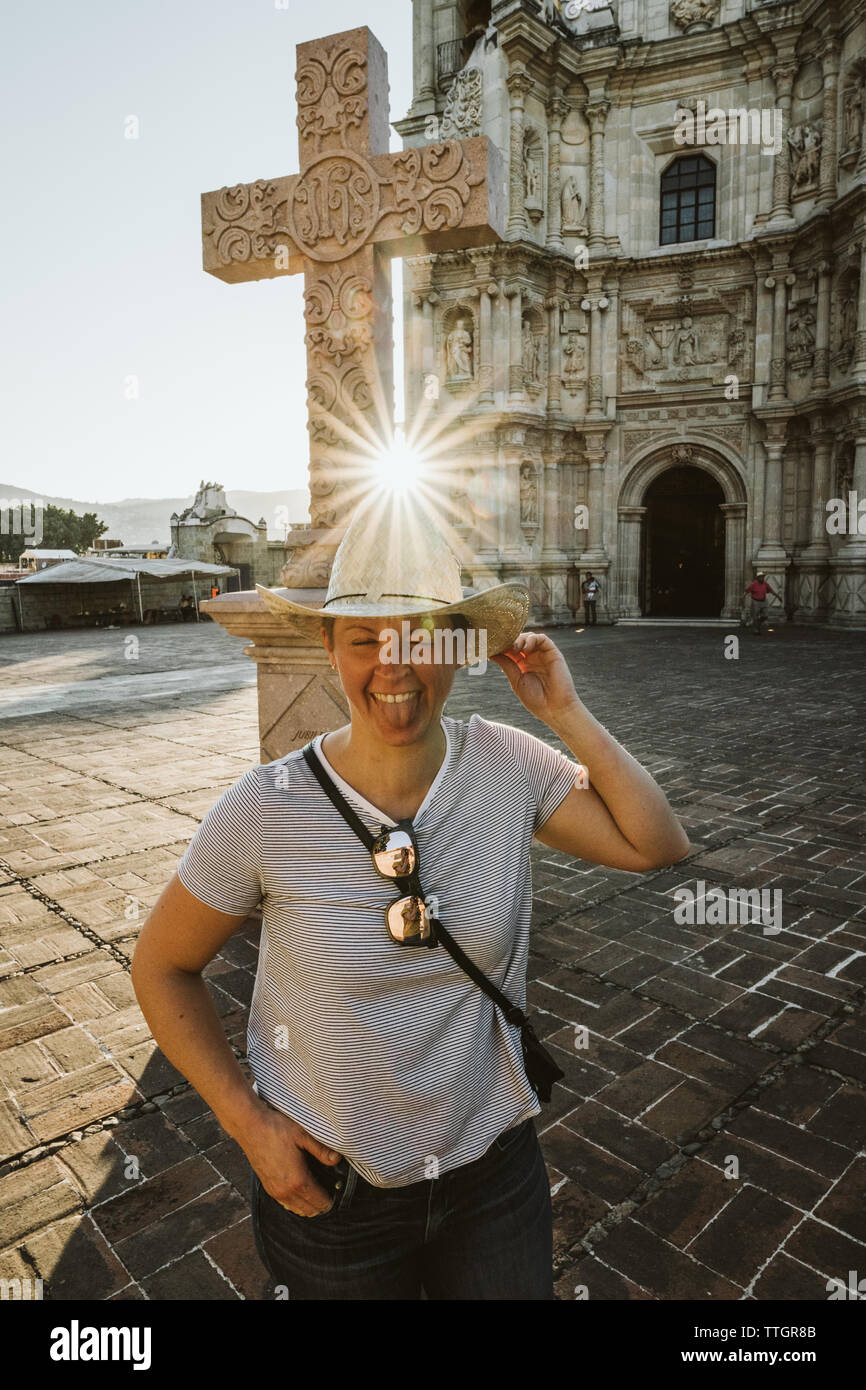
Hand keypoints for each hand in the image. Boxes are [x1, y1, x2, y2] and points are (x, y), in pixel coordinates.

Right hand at [241, 1102, 341, 1216]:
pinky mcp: (268, 1187)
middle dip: (322, 1204)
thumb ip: (322, 1150)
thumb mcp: (303, 1135)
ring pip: (298, 1210)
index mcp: (297, 1181)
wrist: (250, 1127)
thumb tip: (337, 1160)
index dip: (332, 1199)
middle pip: (310, 1211)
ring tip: (318, 1189)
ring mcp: (275, 1191)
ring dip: (309, 1204)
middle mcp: (285, 1191)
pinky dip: (297, 1202)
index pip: (320, 1203)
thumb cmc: (276, 1129)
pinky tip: (302, 1189)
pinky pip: (287, 1204)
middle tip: (331, 1189)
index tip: (338, 1189)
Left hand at [490, 631, 579, 721]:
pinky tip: (525, 648)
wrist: (554, 709)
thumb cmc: (536, 699)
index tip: (491, 647)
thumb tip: (492, 654)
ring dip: (520, 639)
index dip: (501, 647)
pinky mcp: (553, 653)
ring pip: (530, 637)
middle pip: (519, 641)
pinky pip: (542, 639)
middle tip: (503, 645)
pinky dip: (532, 639)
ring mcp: (542, 655)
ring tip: (514, 648)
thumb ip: (506, 665)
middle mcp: (533, 658)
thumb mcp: (516, 681)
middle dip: (509, 641)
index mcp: (522, 665)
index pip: (510, 650)